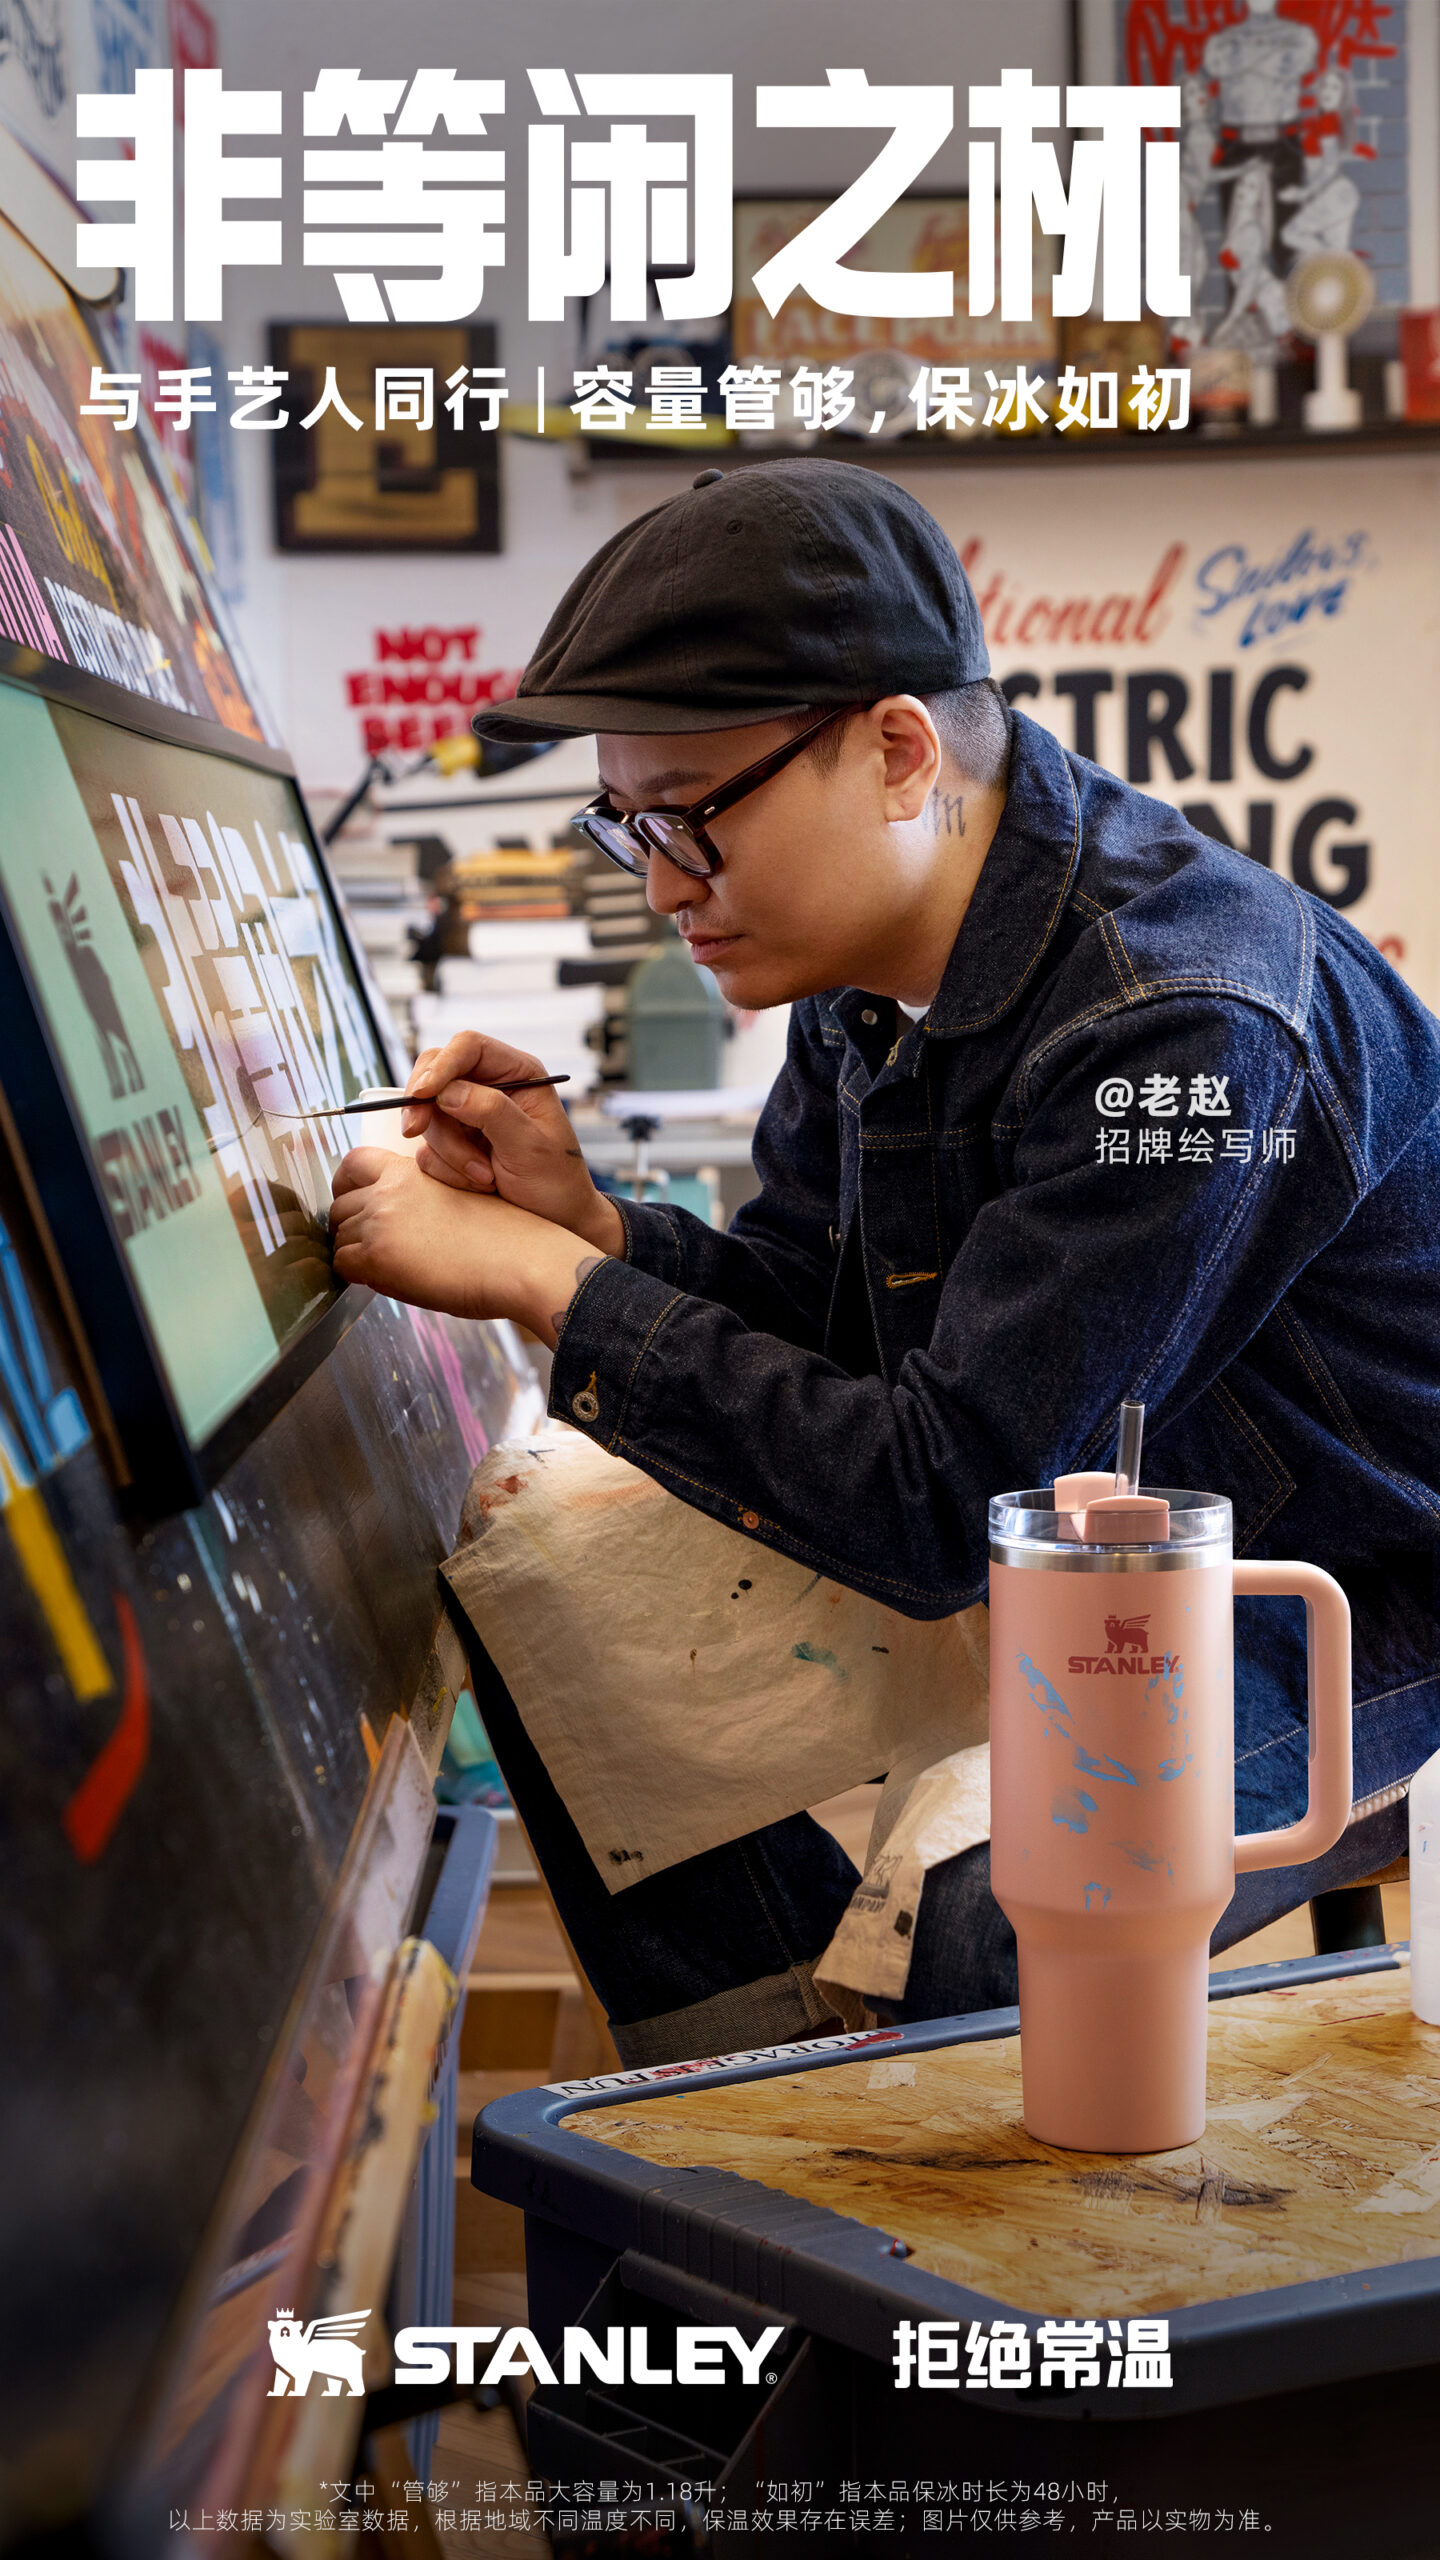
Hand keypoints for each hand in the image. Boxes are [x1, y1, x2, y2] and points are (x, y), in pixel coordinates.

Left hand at [329, 1147, 608, 1345]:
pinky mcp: (377, 1256)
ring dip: (358, 1254)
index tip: (353, 1203)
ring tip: (391, 1268)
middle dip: (350, 1227)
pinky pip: (343, 1266)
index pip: (352, 1163)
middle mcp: (388, 1190)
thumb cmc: (507, 1237)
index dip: (347, 1186)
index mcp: (409, 1170)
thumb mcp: (458, 1197)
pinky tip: (390, 1281)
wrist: (524, 1261)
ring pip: (340, 1238)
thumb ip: (420, 1198)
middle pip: (339, 1206)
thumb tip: (396, 1224)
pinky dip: (360, 1276)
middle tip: (373, 1248)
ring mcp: (379, 1221)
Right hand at [400, 1030, 623, 1254]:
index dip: (440, 1065)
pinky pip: (427, 1148)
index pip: (468, 1047)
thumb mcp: (529, 1146)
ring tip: (485, 1176)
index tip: (423, 1094)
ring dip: (449, 1151)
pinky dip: (446, 1169)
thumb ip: (492, 1113)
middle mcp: (490, 1088)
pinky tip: (480, 1183)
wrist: (557, 1221)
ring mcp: (469, 1116)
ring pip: (428, 1116)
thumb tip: (448, 1092)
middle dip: (426, 1106)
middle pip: (435, 1073)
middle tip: (415, 1131)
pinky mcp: (455, 1144)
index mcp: (517, 1073)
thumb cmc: (557, 1181)